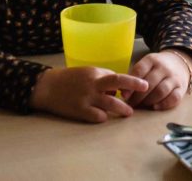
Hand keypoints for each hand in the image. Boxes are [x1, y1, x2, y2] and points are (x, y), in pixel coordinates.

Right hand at [29, 66, 148, 122]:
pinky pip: (97, 116)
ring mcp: (87, 98)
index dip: (128, 82)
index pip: (117, 77)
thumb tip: (116, 89)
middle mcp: (93, 84)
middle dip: (134, 84)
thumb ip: (102, 79)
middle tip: (146, 89)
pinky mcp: (79, 110)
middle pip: (118, 82)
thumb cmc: (68, 79)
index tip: (139, 86)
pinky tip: (104, 117)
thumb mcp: (87, 73)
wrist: (46, 87)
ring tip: (129, 113)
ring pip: (111, 102)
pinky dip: (103, 117)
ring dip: (122, 108)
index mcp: (96, 73)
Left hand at [125, 50, 191, 109]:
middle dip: (138, 97)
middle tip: (131, 104)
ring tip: (142, 105)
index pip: (140, 71)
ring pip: (161, 91)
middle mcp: (164, 68)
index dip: (130, 84)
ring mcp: (174, 78)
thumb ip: (135, 76)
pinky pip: (174, 98)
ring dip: (149, 101)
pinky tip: (155, 107)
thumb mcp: (146, 65)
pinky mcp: (182, 88)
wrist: (180, 62)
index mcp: (152, 60)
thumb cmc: (157, 68)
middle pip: (149, 84)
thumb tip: (122, 91)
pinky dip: (164, 104)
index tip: (123, 95)